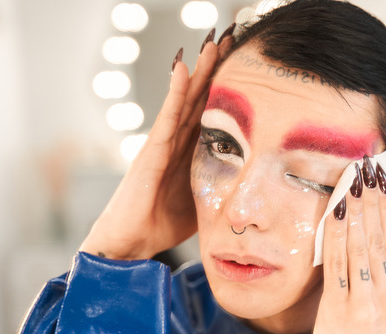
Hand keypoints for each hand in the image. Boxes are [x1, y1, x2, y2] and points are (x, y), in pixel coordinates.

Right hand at [79, 33, 231, 259]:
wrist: (130, 242)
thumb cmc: (162, 223)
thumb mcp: (205, 203)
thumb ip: (223, 189)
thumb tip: (254, 191)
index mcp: (190, 151)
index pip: (212, 113)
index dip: (227, 89)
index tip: (248, 66)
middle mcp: (176, 141)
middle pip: (200, 98)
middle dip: (215, 70)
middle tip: (233, 38)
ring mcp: (162, 143)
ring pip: (184, 100)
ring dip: (199, 71)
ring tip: (213, 43)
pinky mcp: (150, 151)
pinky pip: (166, 116)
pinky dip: (174, 91)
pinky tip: (182, 69)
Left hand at [311, 159, 385, 333]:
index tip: (385, 180)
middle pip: (384, 237)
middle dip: (375, 198)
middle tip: (369, 167)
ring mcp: (373, 305)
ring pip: (363, 245)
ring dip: (357, 208)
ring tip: (353, 180)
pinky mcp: (345, 311)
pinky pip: (339, 264)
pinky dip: (337, 234)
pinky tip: (336, 212)